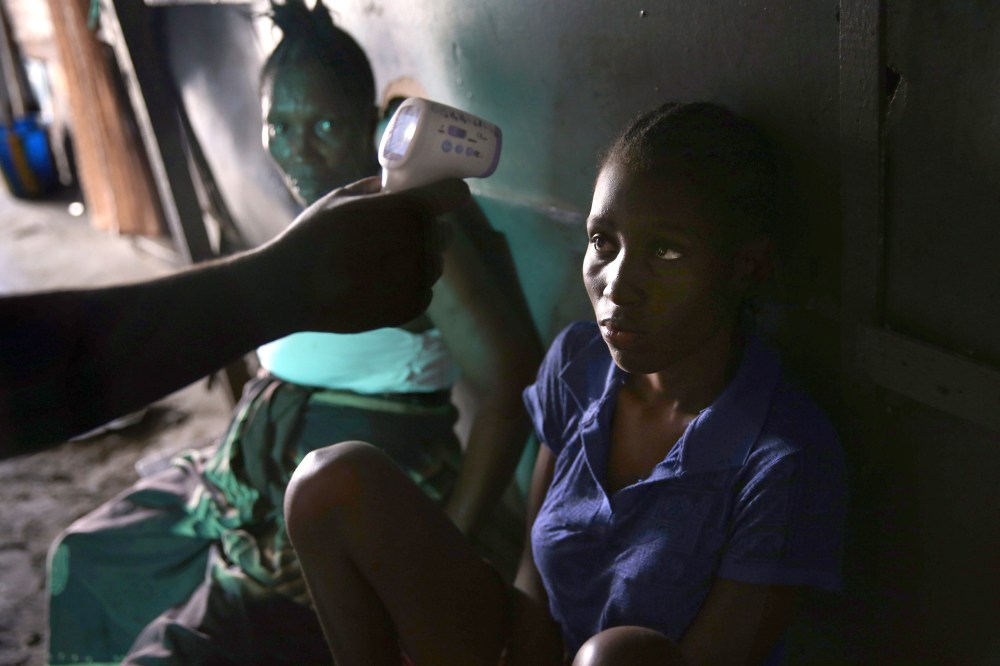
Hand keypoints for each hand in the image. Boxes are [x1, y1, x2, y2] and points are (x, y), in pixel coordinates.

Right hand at [259, 177, 468, 332]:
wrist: (293, 288)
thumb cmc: (313, 237)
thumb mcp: (340, 199)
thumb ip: (374, 190)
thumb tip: (390, 187)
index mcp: (410, 209)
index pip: (455, 194)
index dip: (449, 193)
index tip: (442, 196)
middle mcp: (423, 243)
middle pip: (444, 232)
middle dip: (426, 230)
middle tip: (398, 235)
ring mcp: (420, 277)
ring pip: (435, 263)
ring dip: (418, 260)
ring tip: (381, 263)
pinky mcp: (413, 305)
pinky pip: (424, 289)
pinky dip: (407, 286)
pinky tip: (377, 284)